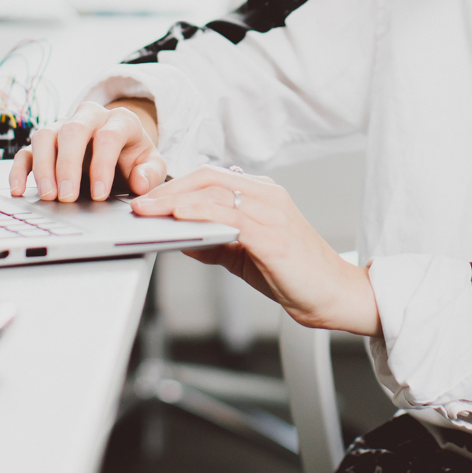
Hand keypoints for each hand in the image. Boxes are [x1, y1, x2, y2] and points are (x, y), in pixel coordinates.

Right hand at [10, 99, 167, 202]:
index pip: (108, 136)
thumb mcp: (151, 164)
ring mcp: (63, 127)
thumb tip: (139, 183)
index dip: (103, 166)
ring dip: (44, 167)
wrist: (120, 148)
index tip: (100, 195)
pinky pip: (26, 151)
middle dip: (68, 165)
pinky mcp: (45, 143)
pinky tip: (18, 189)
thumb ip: (150, 172)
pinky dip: (19, 169)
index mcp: (120, 120)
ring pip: (45, 136)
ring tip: (48, 196)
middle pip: (73, 130)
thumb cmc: (134, 157)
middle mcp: (89, 117)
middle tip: (67, 195)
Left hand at [132, 166, 380, 336]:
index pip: (210, 178)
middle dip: (168, 189)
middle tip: (138, 203)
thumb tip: (176, 234)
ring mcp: (271, 211)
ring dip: (175, 200)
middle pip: (207, 177)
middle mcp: (267, 195)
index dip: (175, 185)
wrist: (333, 295)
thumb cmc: (293, 274)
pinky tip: (179, 219)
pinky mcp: (271, 233)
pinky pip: (229, 215)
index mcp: (261, 194)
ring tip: (148, 211)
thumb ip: (213, 240)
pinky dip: (200, 213)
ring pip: (214, 192)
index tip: (148, 198)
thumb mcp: (243, 253)